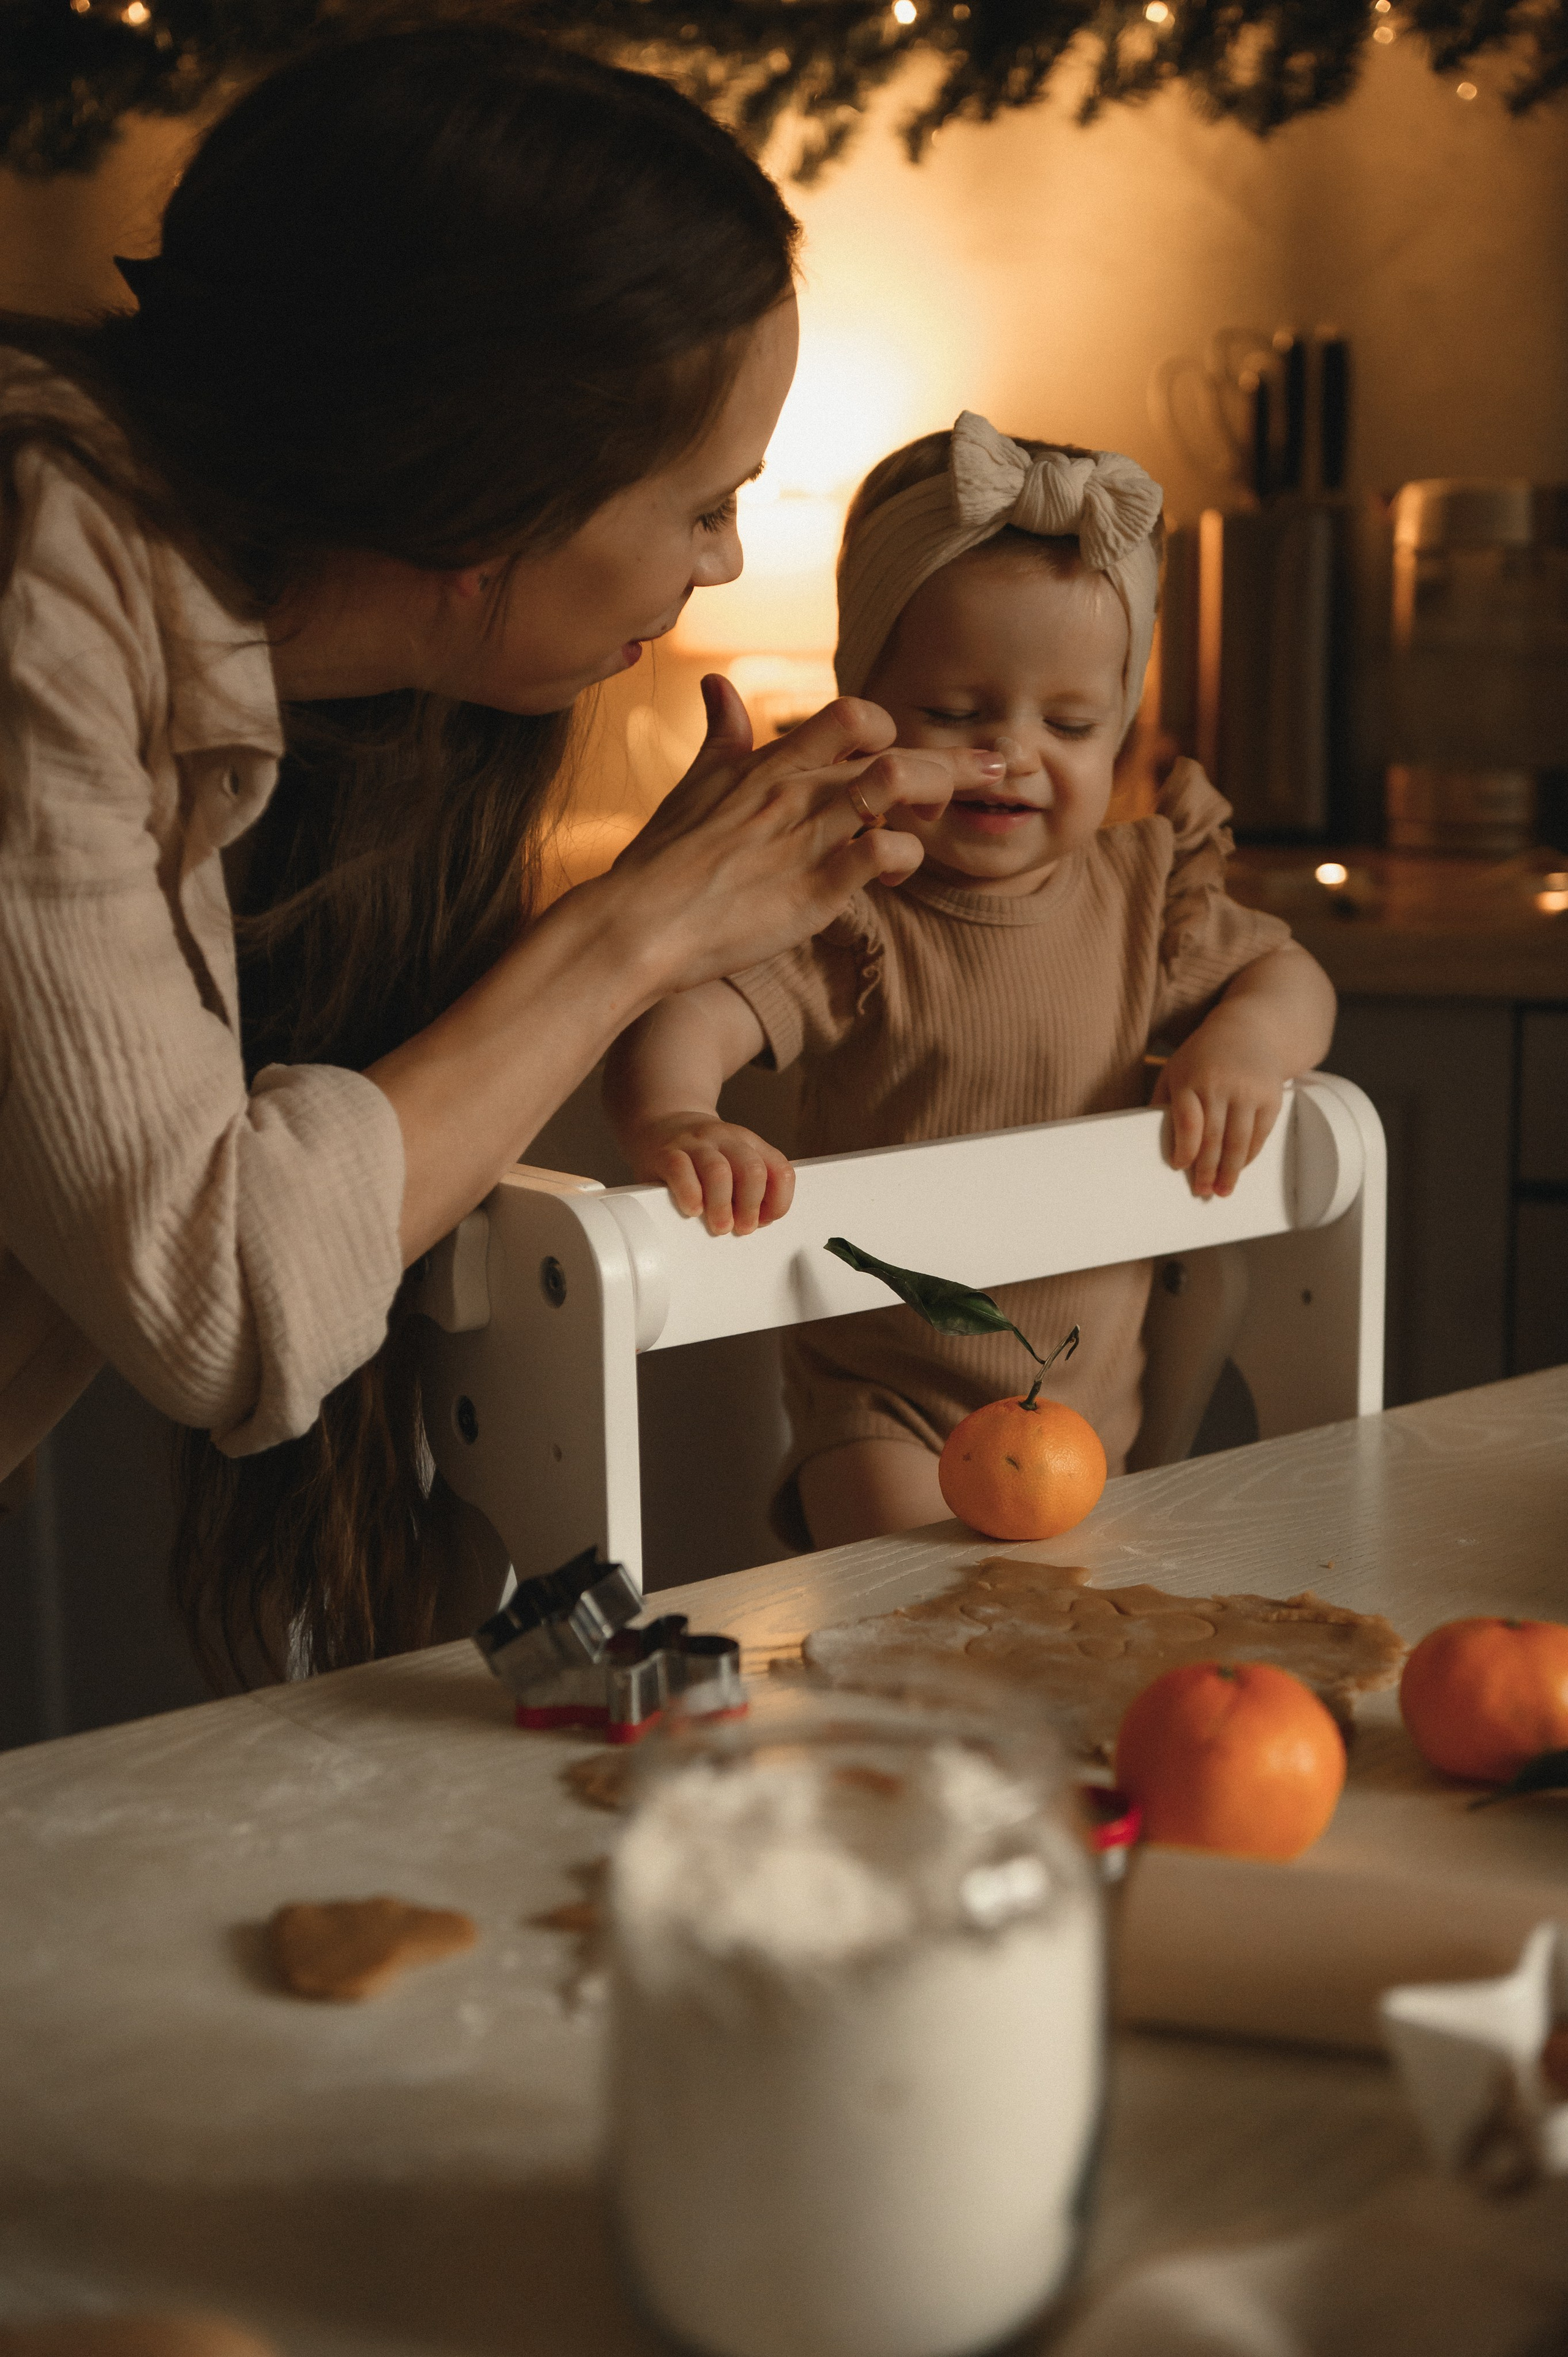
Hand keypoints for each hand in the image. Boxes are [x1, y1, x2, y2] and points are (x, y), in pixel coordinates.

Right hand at [594, 676, 1007, 997]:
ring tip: (950, 817)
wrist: (634, 925)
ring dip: (938, 795)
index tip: (900, 755)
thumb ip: (719, 737)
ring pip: (899, 785)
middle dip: (952, 759)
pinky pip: (885, 854)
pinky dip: (905, 860)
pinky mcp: (814, 889)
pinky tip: (896, 876)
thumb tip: (716, 684)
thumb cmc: (659, 864)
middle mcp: (796, 791)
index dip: (887, 729)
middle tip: (995, 767)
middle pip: (893, 749)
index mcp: (770, 766)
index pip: (852, 715)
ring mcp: (807, 837)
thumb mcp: (691, 787)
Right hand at [624, 1109, 794, 1236]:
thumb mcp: (733, 1161)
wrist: (663, 1122)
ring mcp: (696, 1144)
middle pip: (752, 1171)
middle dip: (751, 1206)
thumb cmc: (701, 1156)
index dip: (778, 1201)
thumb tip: (755, 1222)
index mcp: (749, 1144)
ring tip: (720, 1226)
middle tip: (742, 1228)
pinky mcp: (667, 1152)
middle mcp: (726, 1139)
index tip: (764, 1220)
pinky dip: (690, 1194)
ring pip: (718, 1171)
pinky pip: (681, 1170)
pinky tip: (693, 1209)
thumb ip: (748, 1187)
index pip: (780, 1171)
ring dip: (722, 1206)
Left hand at [1151, 1013, 1288, 1199]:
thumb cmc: (1203, 1056)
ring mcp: (1248, 1092)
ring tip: (1223, 1190)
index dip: (1185, 1149)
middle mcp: (1221, 1086)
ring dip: (1231, 1171)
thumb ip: (1163, 1101)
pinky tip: (1239, 1168)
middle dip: (1208, 1170)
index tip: (1180, 1167)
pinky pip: (1259, 1135)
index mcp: (1191, 1080)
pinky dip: (1249, 1156)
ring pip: (1239, 1141)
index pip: (1188, 1123)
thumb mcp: (1175, 1070)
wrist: (1248, 1030)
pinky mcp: (1270, 1098)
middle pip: (1214, 1138)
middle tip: (1203, 1191)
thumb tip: (1149, 1137)